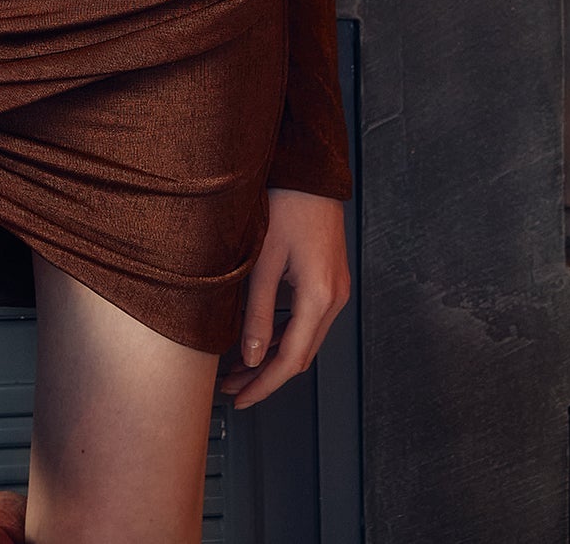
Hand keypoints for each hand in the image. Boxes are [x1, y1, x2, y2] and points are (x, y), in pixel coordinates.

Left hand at [216, 187, 349, 409]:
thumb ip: (257, 312)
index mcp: (319, 297)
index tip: (243, 398)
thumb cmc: (288, 204)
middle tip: (234, 388)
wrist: (310, 172)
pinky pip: (308, 321)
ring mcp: (335, 290)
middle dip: (266, 376)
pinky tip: (262, 340)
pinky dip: (285, 336)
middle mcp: (334, 298)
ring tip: (241, 369)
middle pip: (300, 355)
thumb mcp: (264, 260)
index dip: (265, 384)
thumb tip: (250, 355)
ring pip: (305, 340)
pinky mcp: (329, 280)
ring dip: (274, 358)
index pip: (291, 360)